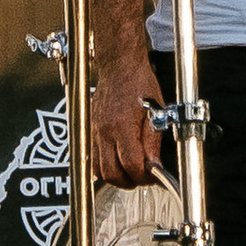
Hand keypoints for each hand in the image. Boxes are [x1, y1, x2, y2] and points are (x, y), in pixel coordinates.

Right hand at [91, 60, 165, 185]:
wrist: (119, 64)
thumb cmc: (137, 81)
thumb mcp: (155, 110)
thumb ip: (153, 141)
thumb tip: (154, 165)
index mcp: (122, 126)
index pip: (131, 164)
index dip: (144, 176)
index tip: (154, 176)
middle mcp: (104, 131)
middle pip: (111, 173)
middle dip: (129, 181)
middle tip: (142, 178)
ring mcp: (94, 131)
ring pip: (97, 169)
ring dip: (115, 176)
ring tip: (130, 172)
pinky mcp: (90, 129)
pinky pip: (91, 157)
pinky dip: (104, 166)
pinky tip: (116, 161)